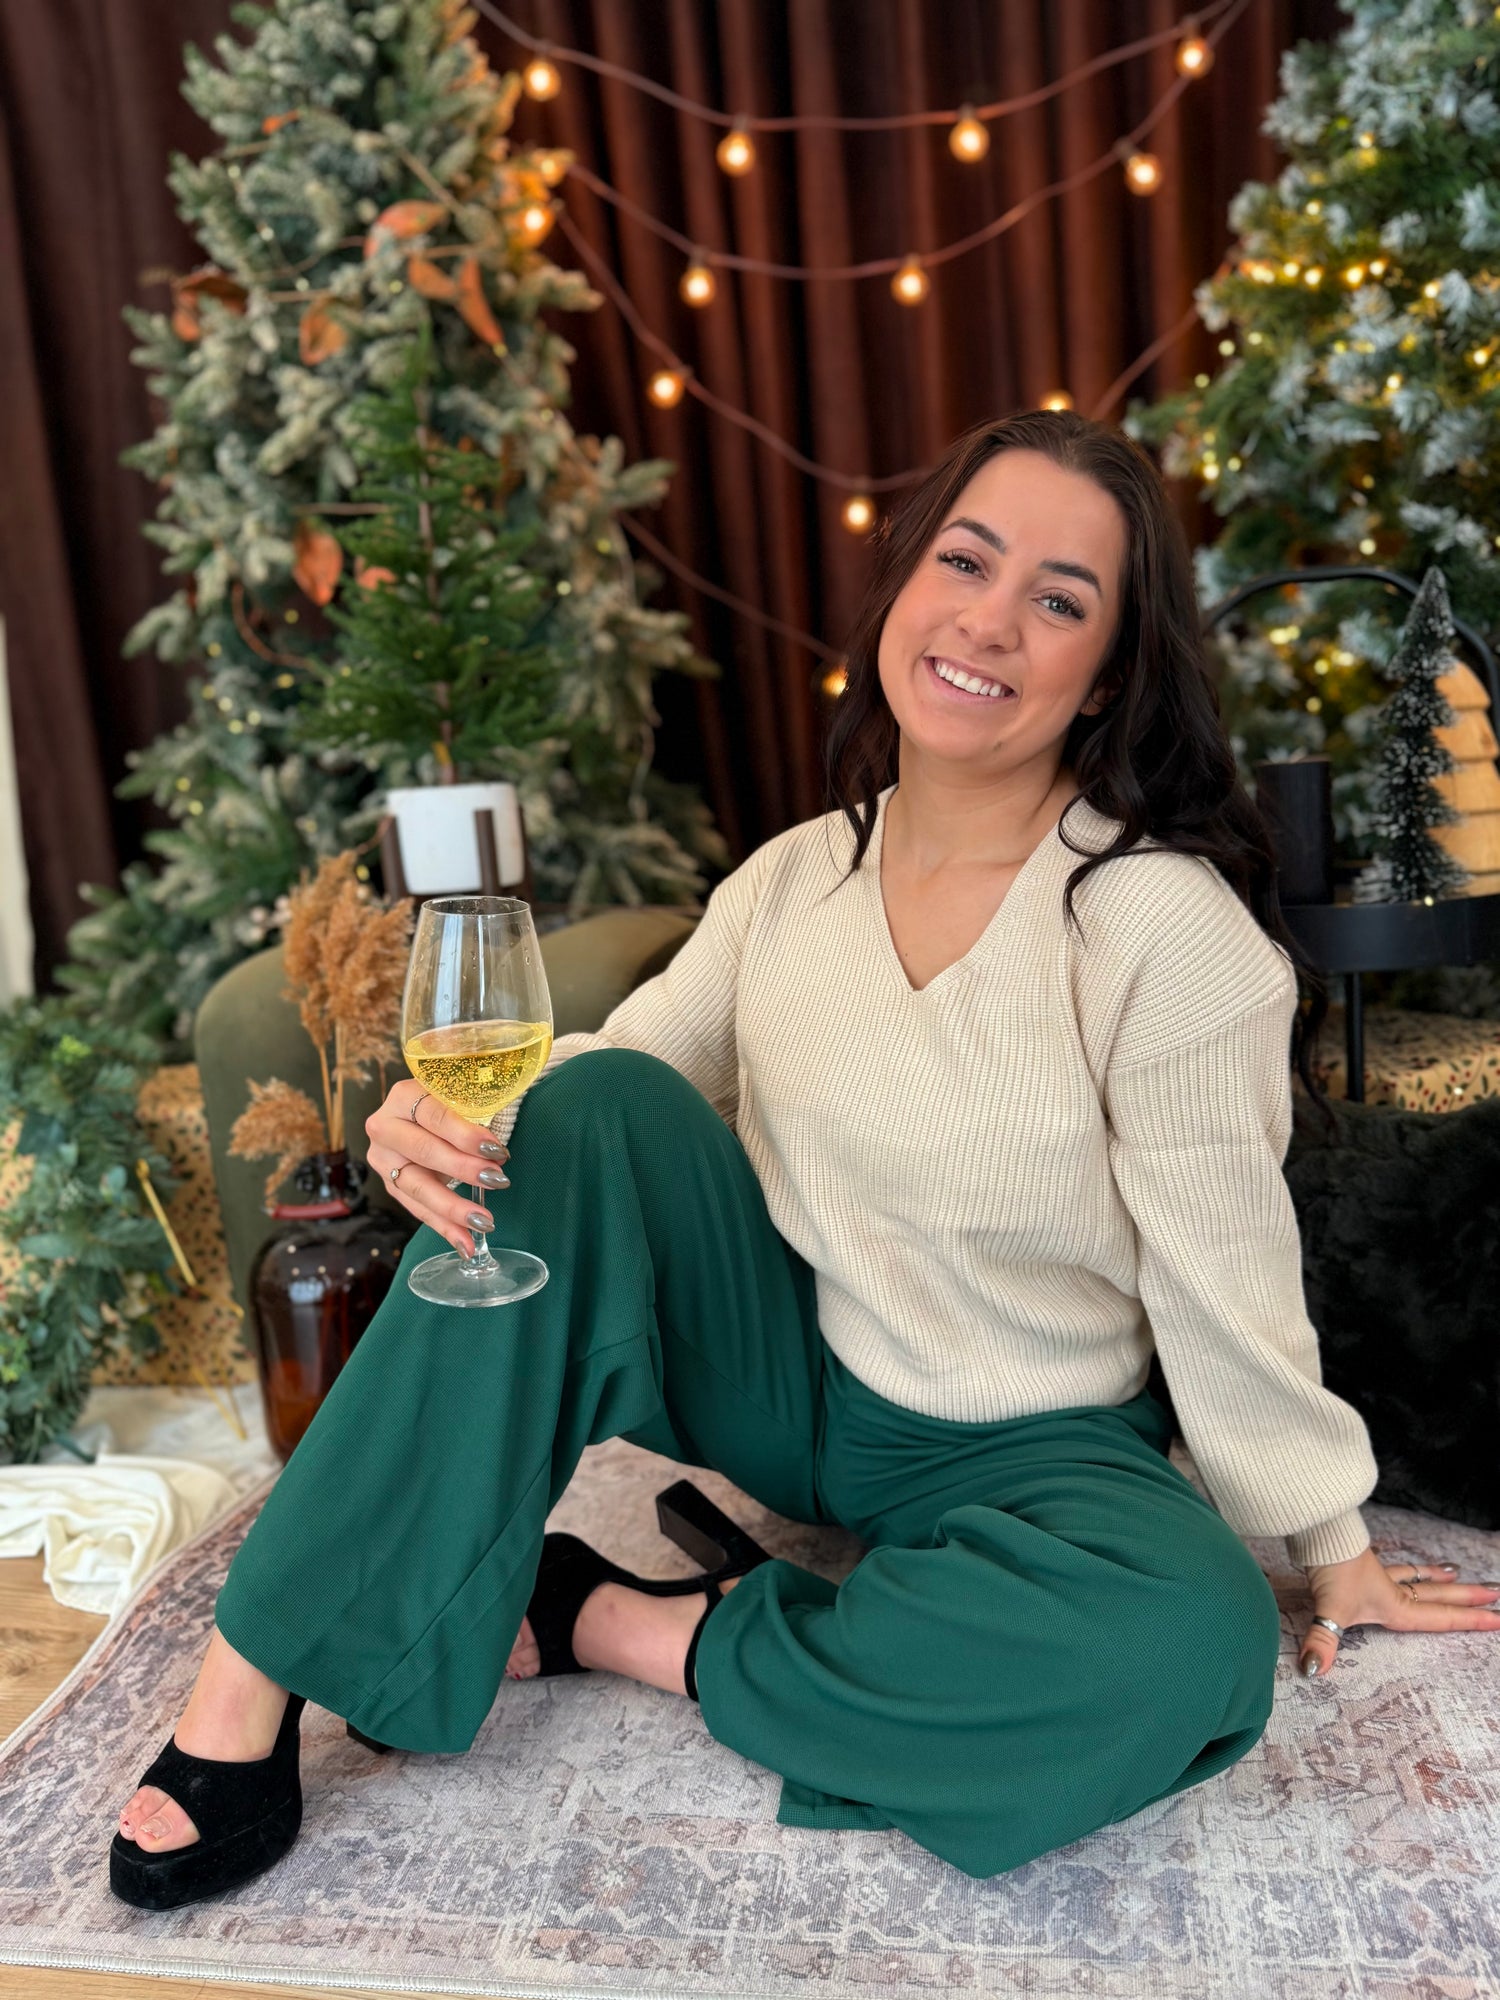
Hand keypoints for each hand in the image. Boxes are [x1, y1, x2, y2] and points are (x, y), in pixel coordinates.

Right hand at [365, 1078, 509, 1258]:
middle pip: (423, 1151)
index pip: (434, 1115)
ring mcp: (384, 1160)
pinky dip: (444, 1227)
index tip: (496, 1149)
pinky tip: (465, 1244)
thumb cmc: (453, 1101)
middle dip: (462, 1169)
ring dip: (453, 1208)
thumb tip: (498, 1145)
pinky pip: (418, 1210)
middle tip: (497, 1180)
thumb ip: (477, 1109)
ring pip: (417, 1187)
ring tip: (484, 1222)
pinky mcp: (391, 1185)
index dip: (465, 1134)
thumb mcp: (462, 1094)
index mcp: (403, 1096)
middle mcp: (384, 1127)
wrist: (425, 1111)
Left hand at [1298, 1547, 1499, 1677]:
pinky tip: (1398, 1562)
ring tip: (1455, 1572)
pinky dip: (1402, 1566)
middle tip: (1495, 1592)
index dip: (1470, 1620)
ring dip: (1436, 1576)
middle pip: (1438, 1594)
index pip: (1441, 1617)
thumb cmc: (1331, 1570)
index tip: (1498, 1618)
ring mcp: (1378, 1574)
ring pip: (1416, 1576)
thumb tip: (1314, 1670)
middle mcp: (1393, 1590)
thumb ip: (1323, 1642)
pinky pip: (1391, 1566)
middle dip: (1468, 1597)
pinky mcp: (1362, 1563)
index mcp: (1396, 1605)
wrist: (1318, 1532)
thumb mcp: (1330, 1609)